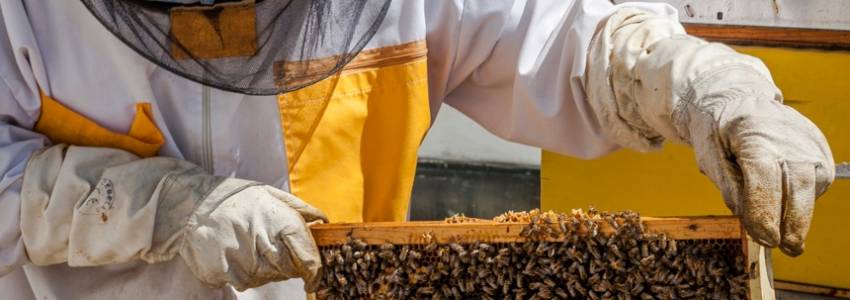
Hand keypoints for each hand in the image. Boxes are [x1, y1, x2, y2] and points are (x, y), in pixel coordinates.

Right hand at [179, 180, 327, 290]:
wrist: (189, 203)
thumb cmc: (234, 198)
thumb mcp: (269, 193)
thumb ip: (300, 209)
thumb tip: (324, 222)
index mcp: (278, 220)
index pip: (307, 256)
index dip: (315, 270)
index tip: (315, 277)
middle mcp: (261, 242)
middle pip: (290, 270)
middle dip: (290, 266)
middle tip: (275, 250)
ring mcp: (239, 260)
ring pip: (268, 278)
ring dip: (267, 269)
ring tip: (251, 247)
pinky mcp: (222, 272)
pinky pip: (244, 283)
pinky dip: (246, 274)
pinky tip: (237, 254)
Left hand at [582, 7, 834, 255]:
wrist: (737, 97)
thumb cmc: (717, 128)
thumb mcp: (708, 155)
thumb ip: (728, 187)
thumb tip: (746, 217)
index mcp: (754, 135)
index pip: (765, 181)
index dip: (765, 214)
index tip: (764, 238)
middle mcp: (788, 137)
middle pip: (797, 187)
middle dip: (792, 223)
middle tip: (785, 247)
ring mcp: (808, 142)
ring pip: (811, 187)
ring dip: (799, 214)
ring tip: (784, 232)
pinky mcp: (820, 148)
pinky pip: (816, 182)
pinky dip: (801, 197)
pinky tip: (785, 200)